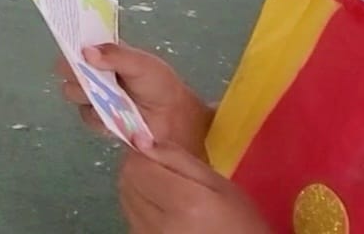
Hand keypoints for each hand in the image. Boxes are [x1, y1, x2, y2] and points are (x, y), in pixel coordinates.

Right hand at [58, 44, 212, 155]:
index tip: (72, 48)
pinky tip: (113, 114)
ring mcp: (96, 95)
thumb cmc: (159, 84)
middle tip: (89, 76)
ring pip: (73, 92)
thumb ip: (115, 56)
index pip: (79, 44)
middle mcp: (96, 72)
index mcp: (105, 53)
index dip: (71, 44)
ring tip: (107, 97)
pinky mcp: (99, 117)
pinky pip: (87, 115)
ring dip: (86, 94)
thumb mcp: (141, 64)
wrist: (173, 118)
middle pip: (69, 69)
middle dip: (75, 72)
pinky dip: (97, 115)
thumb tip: (86, 51)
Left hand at [120, 141, 268, 233]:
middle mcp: (161, 224)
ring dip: (140, 188)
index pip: (137, 165)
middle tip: (165, 171)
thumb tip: (141, 139)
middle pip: (127, 181)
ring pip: (125, 198)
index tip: (157, 151)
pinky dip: (141, 207)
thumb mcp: (219, 183)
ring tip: (167, 193)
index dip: (144, 152)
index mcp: (185, 202)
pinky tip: (164, 211)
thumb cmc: (238, 219)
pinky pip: (131, 217)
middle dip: (141, 168)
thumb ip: (178, 159)